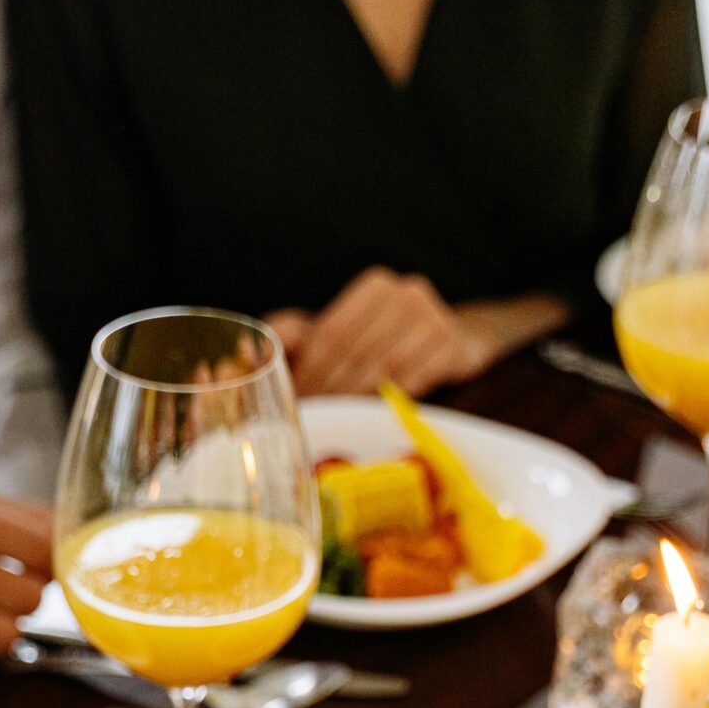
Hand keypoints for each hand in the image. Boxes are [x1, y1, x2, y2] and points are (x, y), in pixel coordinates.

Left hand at [268, 267, 497, 399]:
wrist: (459, 341)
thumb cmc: (388, 342)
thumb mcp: (343, 332)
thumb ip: (298, 335)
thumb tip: (249, 348)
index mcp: (375, 287)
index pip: (333, 335)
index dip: (311, 371)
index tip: (297, 400)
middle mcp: (406, 295)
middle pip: (356, 353)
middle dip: (330, 390)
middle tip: (313, 418)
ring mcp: (436, 318)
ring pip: (384, 369)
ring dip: (357, 399)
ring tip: (339, 420)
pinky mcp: (457, 346)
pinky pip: (418, 379)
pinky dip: (393, 399)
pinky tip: (376, 413)